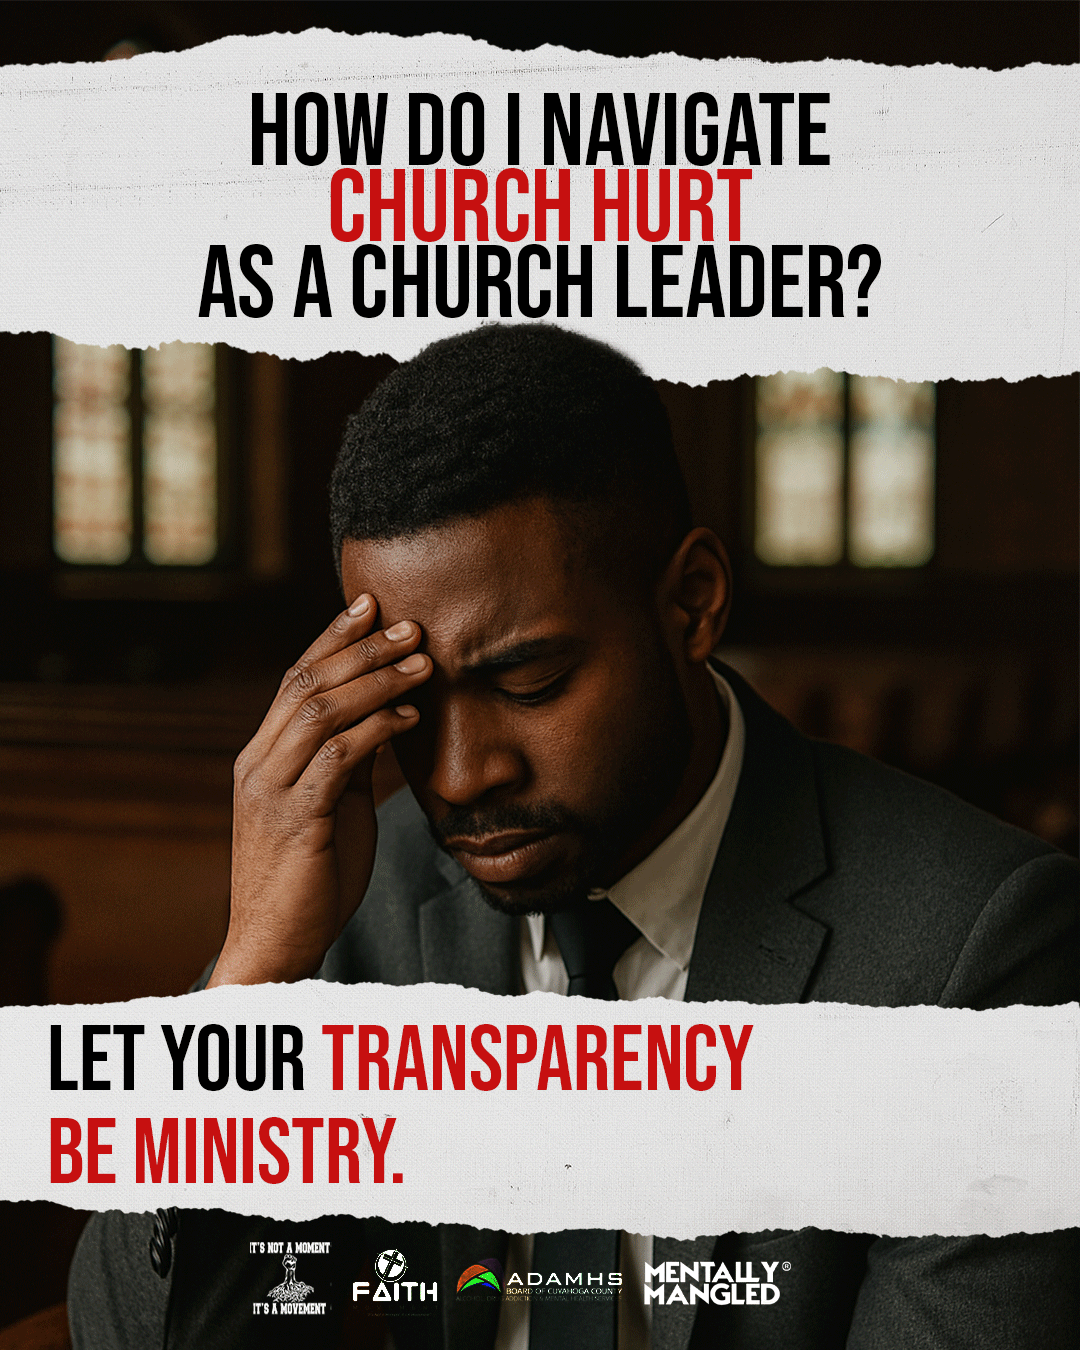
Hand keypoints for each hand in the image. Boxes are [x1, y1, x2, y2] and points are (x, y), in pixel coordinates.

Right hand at [208, 594, 431, 985]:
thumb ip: (347, 759)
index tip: (371, 604)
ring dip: (376, 681)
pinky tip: (410, 718)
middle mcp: (258, 764)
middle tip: (411, 625)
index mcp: (262, 756)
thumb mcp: (332, 804)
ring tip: (423, 664)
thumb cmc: (310, 875)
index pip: (295, 678)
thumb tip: (385, 713)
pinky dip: (375, 730)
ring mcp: (271, 791)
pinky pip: (337, 759)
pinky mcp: (295, 820)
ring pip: (320, 712)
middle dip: (362, 648)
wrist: (276, 943)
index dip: (333, 637)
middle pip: (306, 683)